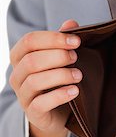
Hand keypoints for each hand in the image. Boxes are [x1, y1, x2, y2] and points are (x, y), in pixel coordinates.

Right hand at [9, 19, 81, 136]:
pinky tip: (75, 90)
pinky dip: (60, 95)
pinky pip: (41, 104)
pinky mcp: (32, 112)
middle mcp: (17, 75)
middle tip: (76, 57)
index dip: (53, 38)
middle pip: (31, 60)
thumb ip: (63, 38)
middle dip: (57, 56)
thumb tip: (71, 23)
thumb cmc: (57, 75)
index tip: (76, 41)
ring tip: (78, 75)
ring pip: (34, 81)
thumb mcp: (60, 54)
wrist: (57, 109)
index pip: (29, 40)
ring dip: (61, 75)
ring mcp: (22, 95)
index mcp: (20, 55)